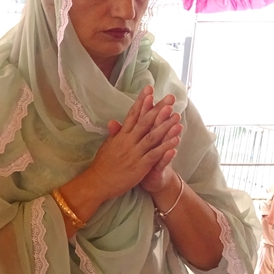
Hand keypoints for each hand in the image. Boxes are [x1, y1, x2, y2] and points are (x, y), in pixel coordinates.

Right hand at [86, 86, 181, 201]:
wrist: (97, 183)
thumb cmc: (102, 165)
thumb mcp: (107, 146)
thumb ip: (114, 134)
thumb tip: (114, 121)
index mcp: (121, 136)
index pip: (132, 115)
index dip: (141, 102)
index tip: (149, 90)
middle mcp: (128, 141)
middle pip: (145, 122)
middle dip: (157, 109)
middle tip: (169, 97)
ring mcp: (134, 153)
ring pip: (152, 137)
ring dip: (164, 125)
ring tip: (176, 114)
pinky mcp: (139, 166)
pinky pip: (154, 154)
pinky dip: (165, 147)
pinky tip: (175, 140)